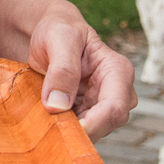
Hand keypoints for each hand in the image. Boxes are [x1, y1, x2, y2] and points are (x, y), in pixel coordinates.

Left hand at [26, 7, 136, 139]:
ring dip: (69, 132)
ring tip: (44, 118)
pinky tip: (47, 120)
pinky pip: (80, 132)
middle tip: (48, 126)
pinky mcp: (89, 115)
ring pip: (92, 133)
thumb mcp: (60, 39)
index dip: (92, 125)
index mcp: (118, 71)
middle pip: (106, 125)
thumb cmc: (59, 30)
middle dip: (79, 131)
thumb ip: (62, 69)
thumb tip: (58, 106)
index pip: (114, 109)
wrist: (51, 34)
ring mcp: (104, 105)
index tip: (63, 129)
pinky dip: (63, 131)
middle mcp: (118, 92)